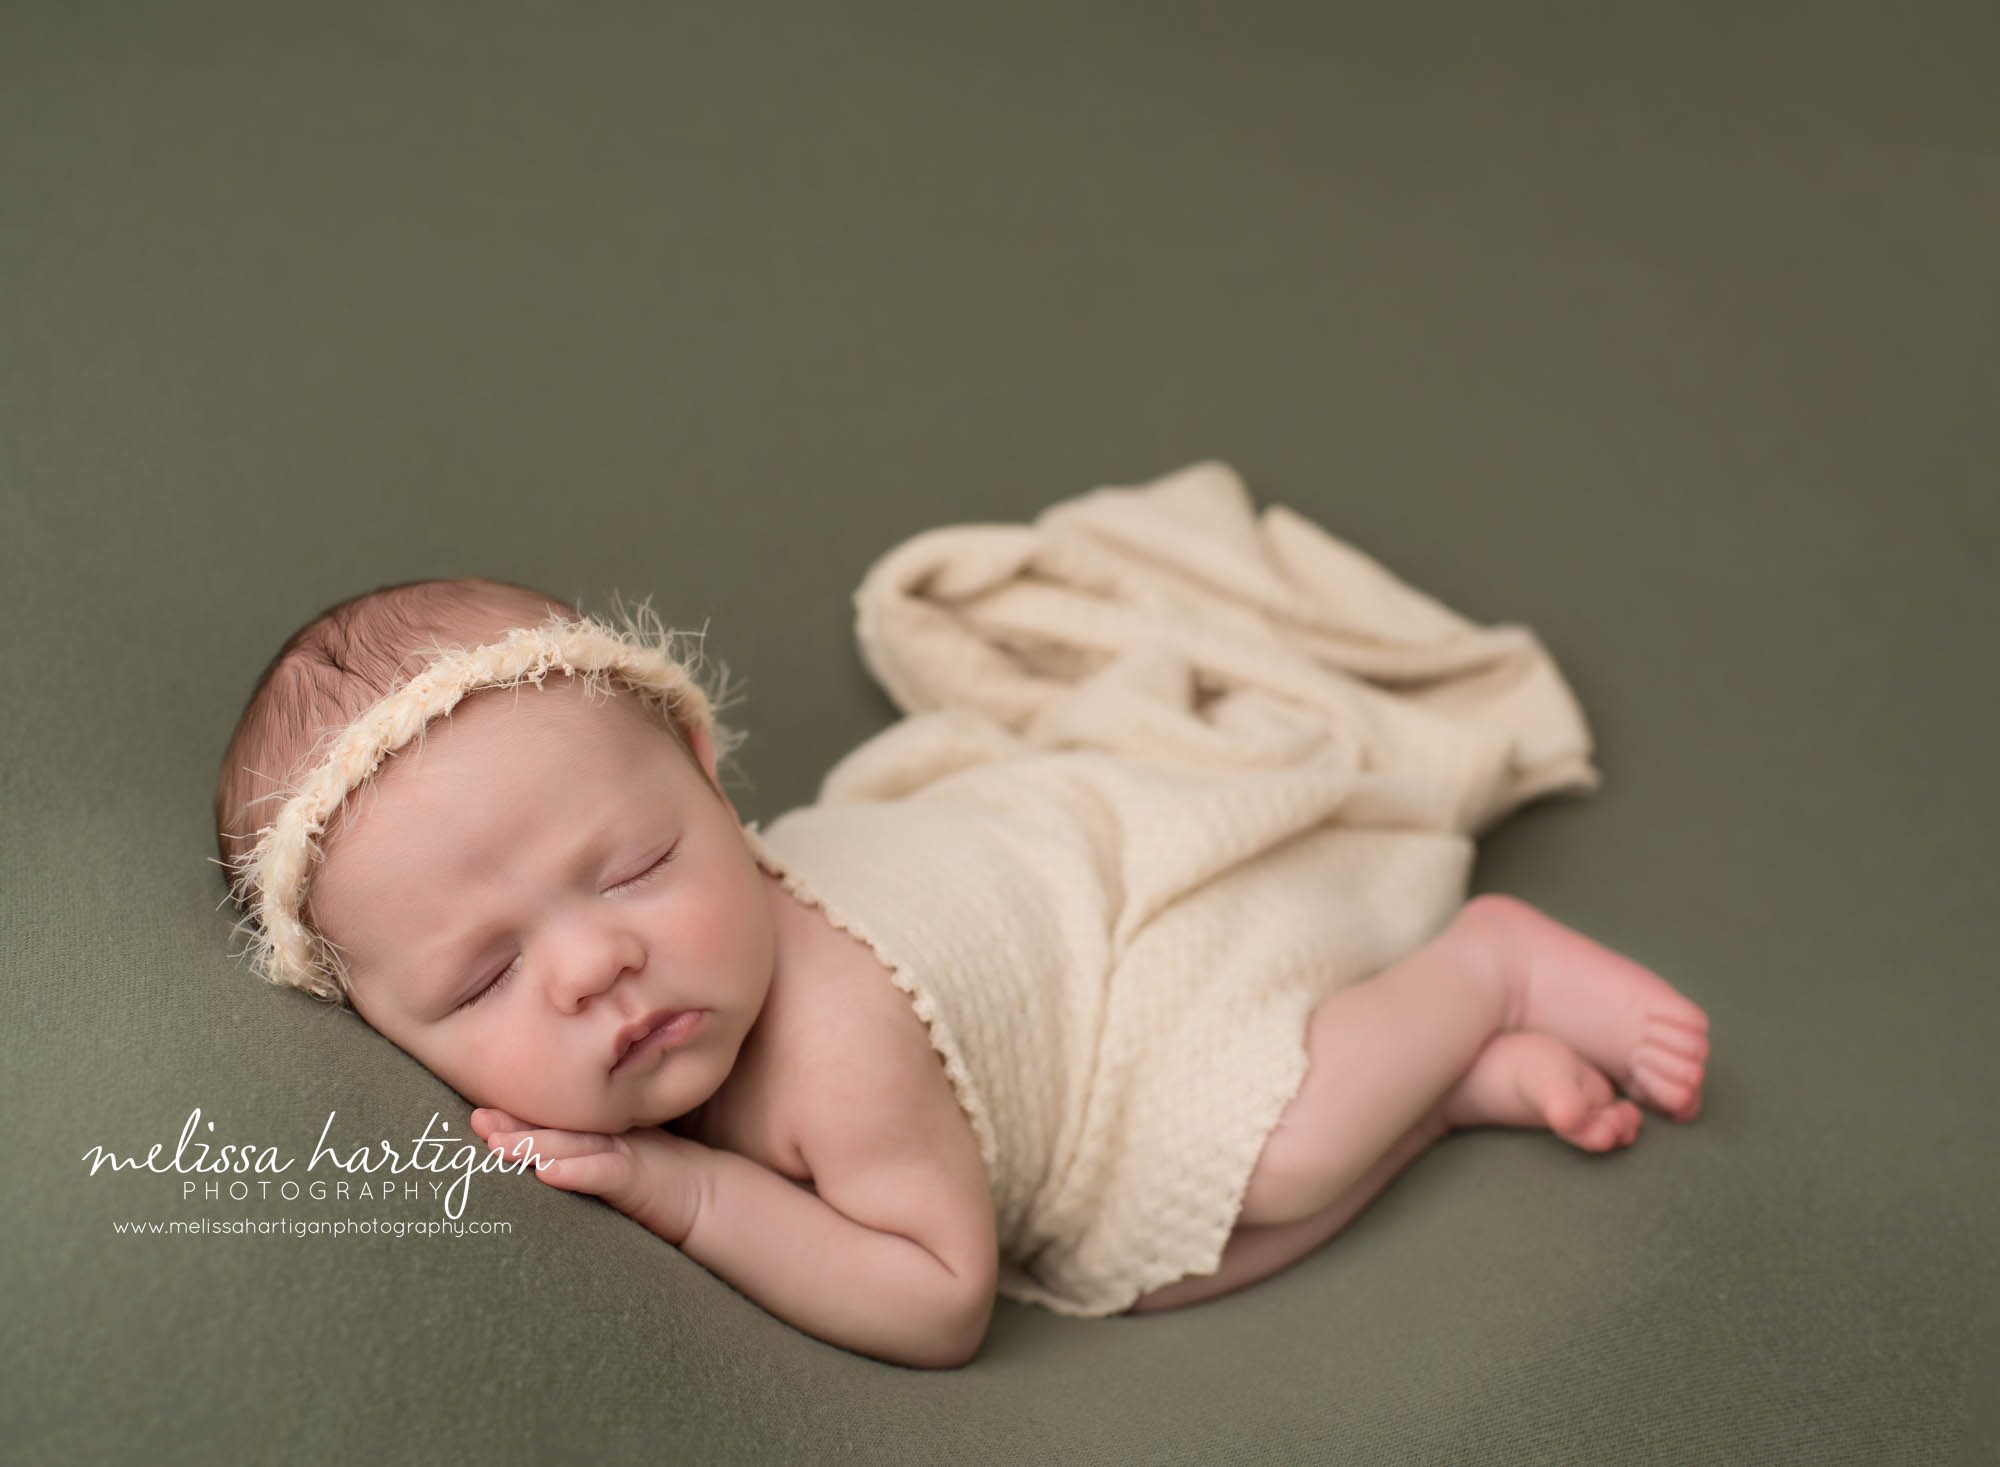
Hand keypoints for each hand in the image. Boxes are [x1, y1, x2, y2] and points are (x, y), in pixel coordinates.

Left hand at [470, 1107, 704, 1244]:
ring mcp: (622, 1152)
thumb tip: (538, 1165)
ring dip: (534, 1144)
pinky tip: (549, 1173)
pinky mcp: (638, 1175)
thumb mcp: (613, 1164)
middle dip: (514, 1125)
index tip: (478, 1115)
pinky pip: (605, 1172)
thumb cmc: (655, 1180)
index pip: (549, 1123)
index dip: (515, 1119)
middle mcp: (604, 1137)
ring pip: (573, 1145)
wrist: (706, 1195)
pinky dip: (578, 1171)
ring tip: (498, 1146)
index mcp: (594, 1135)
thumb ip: (581, 1156)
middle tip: (478, 1120)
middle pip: (553, 1129)